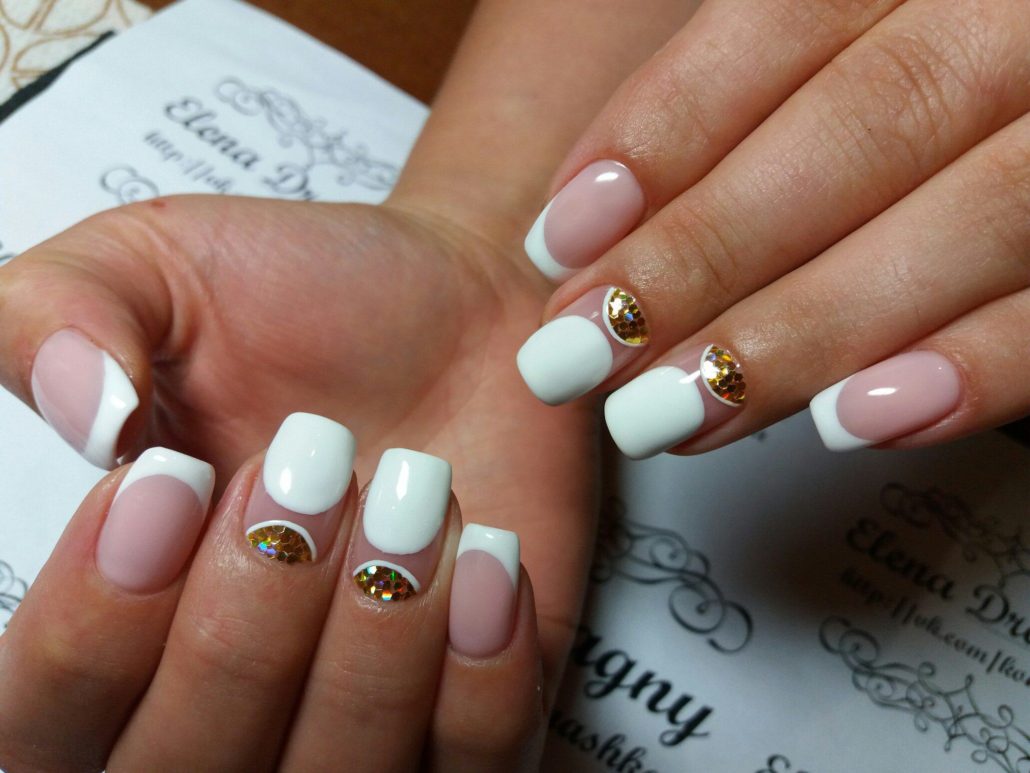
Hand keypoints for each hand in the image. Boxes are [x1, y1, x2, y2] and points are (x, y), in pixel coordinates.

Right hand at [0, 194, 594, 769]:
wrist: (465, 306)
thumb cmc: (306, 297)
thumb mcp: (152, 267)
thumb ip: (58, 319)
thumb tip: (84, 421)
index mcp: (119, 622)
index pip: (42, 726)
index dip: (96, 629)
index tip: (173, 482)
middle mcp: (230, 699)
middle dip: (244, 628)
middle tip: (307, 473)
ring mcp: (361, 722)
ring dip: (369, 646)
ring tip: (407, 496)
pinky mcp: (480, 712)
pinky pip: (476, 762)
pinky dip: (480, 671)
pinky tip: (484, 556)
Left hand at [514, 0, 1029, 457]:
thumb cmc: (955, 45)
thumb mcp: (875, 19)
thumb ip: (766, 82)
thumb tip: (607, 207)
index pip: (784, 20)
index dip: (663, 134)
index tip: (563, 239)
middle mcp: (1028, 13)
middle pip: (864, 127)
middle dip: (706, 254)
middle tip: (583, 354)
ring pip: (973, 214)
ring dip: (808, 328)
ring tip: (676, 411)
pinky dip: (974, 362)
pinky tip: (855, 421)